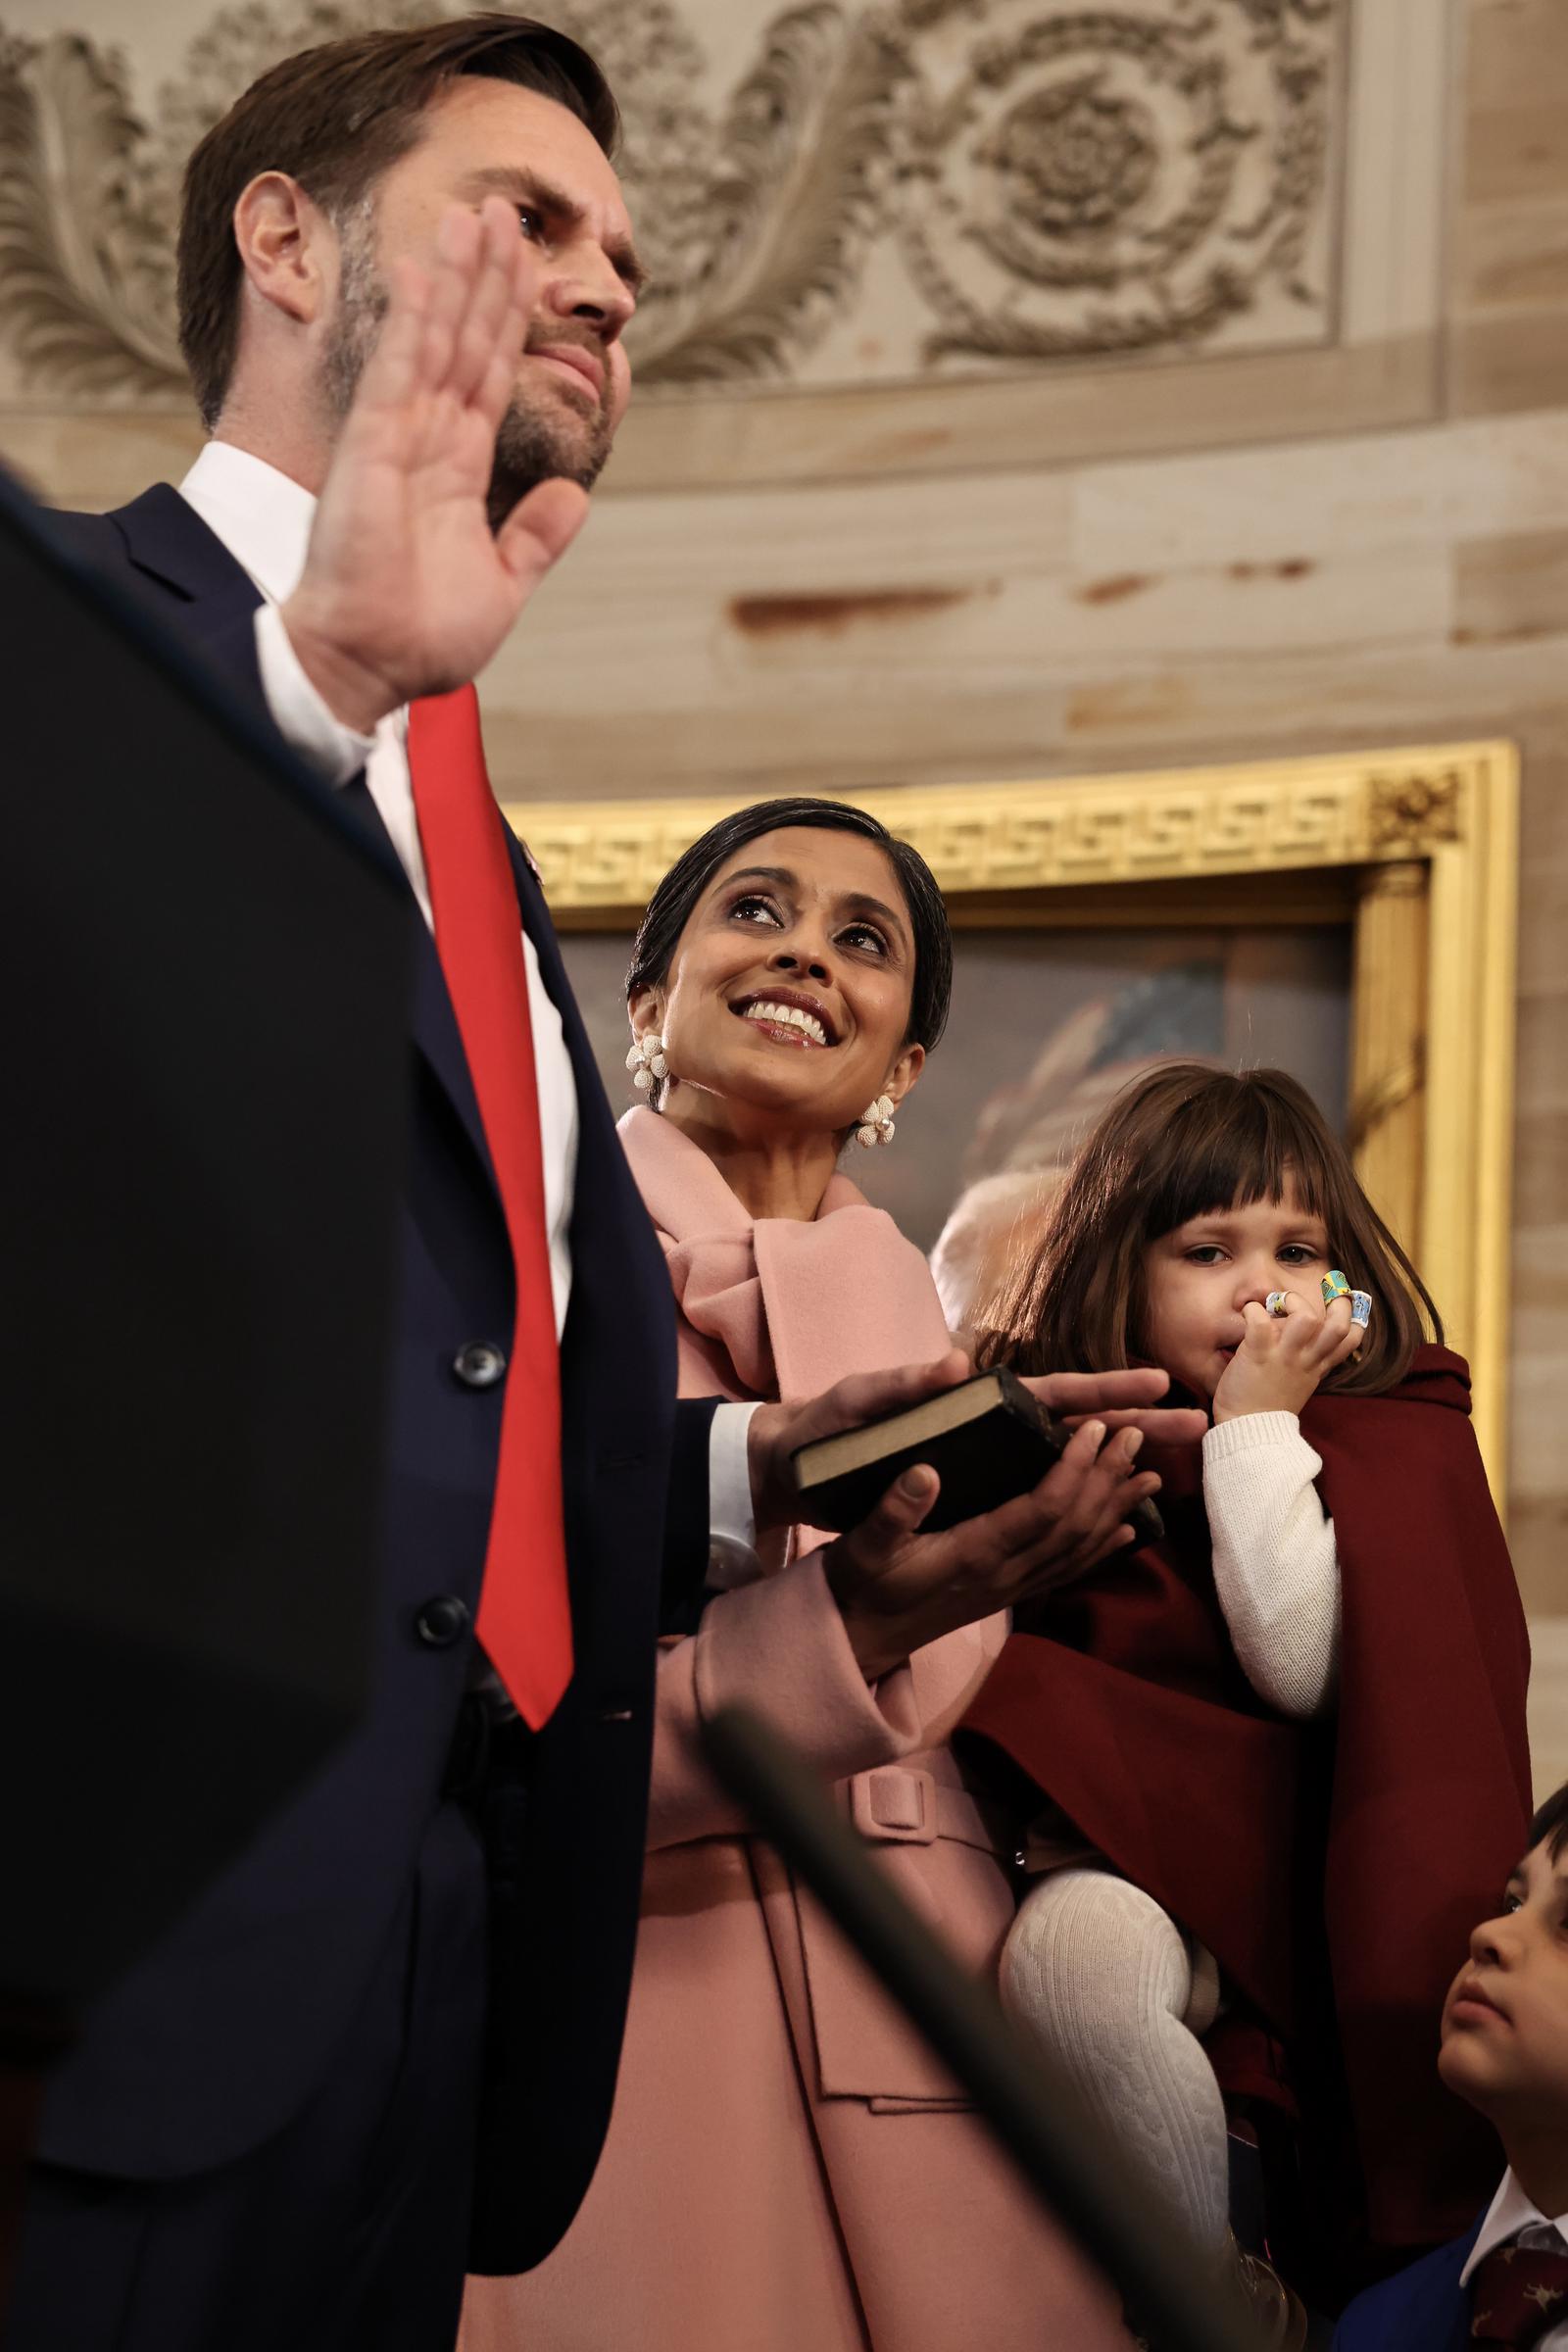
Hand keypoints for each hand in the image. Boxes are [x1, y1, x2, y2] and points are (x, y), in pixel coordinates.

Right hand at [280, 198, 588, 732]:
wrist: (375, 666)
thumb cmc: (424, 637)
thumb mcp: (502, 584)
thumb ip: (535, 538)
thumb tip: (575, 496)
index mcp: (457, 470)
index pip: (488, 375)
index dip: (507, 318)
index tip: (526, 266)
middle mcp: (427, 442)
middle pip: (465, 341)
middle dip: (486, 277)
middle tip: (505, 212)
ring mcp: (397, 438)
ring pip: (434, 341)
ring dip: (455, 278)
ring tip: (476, 216)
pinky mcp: (371, 446)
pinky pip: (397, 371)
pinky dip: (412, 322)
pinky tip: (425, 273)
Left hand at [746, 1357, 1206, 1534]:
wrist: (790, 1459)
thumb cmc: (824, 1426)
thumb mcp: (858, 1401)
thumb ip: (903, 1385)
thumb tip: (952, 1364)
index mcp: (973, 1400)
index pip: (1052, 1391)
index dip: (1104, 1387)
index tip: (1157, 1384)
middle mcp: (989, 1425)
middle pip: (1077, 1420)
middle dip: (1135, 1423)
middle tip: (1197, 1426)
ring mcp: (985, 1458)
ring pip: (1067, 1457)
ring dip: (1118, 1460)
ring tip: (1173, 1469)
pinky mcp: (972, 1487)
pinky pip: (1038, 1492)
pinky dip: (1076, 1496)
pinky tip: (1108, 1513)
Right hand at [824, 1419, 1161, 1681]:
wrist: (859, 1641)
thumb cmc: (858, 1585)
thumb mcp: (861, 1547)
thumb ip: (891, 1512)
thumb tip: (924, 1472)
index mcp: (973, 1553)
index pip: (1042, 1509)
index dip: (1074, 1469)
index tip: (1095, 1428)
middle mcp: (1005, 1574)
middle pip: (1075, 1525)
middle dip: (1109, 1477)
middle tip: (1137, 1431)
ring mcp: (1013, 1587)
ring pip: (1081, 1547)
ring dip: (1117, 1507)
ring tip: (1150, 1471)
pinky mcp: (1012, 1594)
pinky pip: (1070, 1569)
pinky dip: (1104, 1546)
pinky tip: (1129, 1529)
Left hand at [1211, 1287, 1359, 1422]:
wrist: (1248, 1431)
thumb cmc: (1268, 1407)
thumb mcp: (1301, 1383)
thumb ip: (1309, 1361)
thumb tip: (1310, 1336)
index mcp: (1316, 1366)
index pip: (1351, 1339)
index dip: (1353, 1315)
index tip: (1344, 1300)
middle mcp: (1306, 1359)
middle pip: (1338, 1326)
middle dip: (1336, 1302)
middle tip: (1320, 1292)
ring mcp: (1284, 1356)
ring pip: (1307, 1318)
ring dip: (1293, 1302)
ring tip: (1278, 1305)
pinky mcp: (1258, 1353)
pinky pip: (1261, 1321)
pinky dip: (1253, 1311)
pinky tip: (1248, 1313)